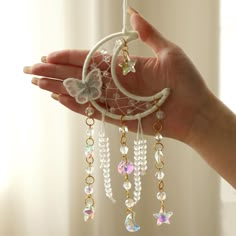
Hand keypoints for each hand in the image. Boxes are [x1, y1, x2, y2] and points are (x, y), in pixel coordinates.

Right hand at [24, 7, 210, 142]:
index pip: (91, 60)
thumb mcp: (168, 51)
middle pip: (81, 76)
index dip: (69, 57)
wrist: (196, 111)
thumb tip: (131, 13)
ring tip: (38, 84)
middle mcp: (117, 84)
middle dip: (55, 72)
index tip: (49, 55)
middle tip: (32, 70)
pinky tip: (59, 99)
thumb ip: (147, 34)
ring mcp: (117, 102)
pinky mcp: (119, 118)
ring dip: (60, 88)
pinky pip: (94, 111)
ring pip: (83, 93)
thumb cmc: (186, 82)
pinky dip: (76, 105)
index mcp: (125, 67)